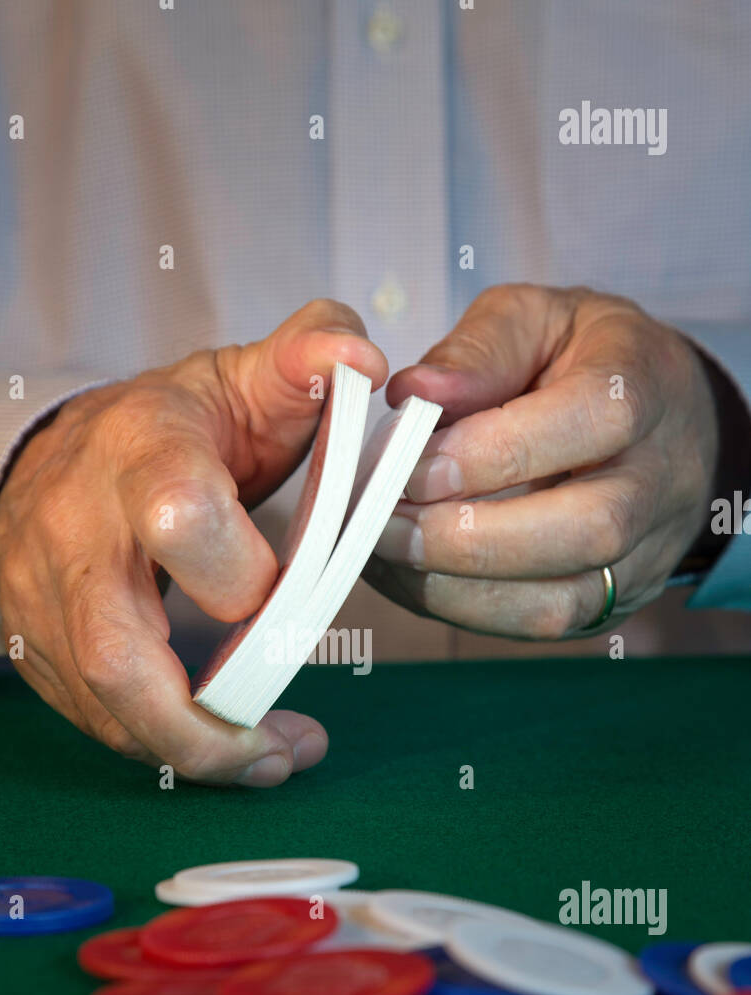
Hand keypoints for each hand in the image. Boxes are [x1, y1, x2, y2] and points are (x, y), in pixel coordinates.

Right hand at [0, 300, 386, 783]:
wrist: (61, 451)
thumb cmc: (174, 426)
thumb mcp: (240, 378)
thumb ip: (306, 360)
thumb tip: (364, 359)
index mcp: (138, 452)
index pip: (179, 516)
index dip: (244, 576)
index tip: (287, 595)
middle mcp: (74, 529)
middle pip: (117, 649)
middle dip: (204, 723)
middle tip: (281, 754)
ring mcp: (42, 596)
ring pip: (102, 702)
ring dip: (193, 753)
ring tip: (268, 762)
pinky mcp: (34, 645)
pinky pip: (94, 718)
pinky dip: (163, 746)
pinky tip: (220, 745)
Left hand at [369, 284, 718, 637]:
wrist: (660, 420)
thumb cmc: (580, 359)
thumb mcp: (535, 319)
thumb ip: (478, 350)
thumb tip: (414, 392)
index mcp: (643, 387)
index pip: (589, 422)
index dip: (492, 452)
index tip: (411, 464)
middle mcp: (657, 480)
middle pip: (586, 529)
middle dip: (470, 537)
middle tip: (384, 523)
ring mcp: (642, 552)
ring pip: (563, 598)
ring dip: (458, 586)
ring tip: (385, 552)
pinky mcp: (611, 600)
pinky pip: (540, 624)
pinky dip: (464, 609)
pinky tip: (410, 576)